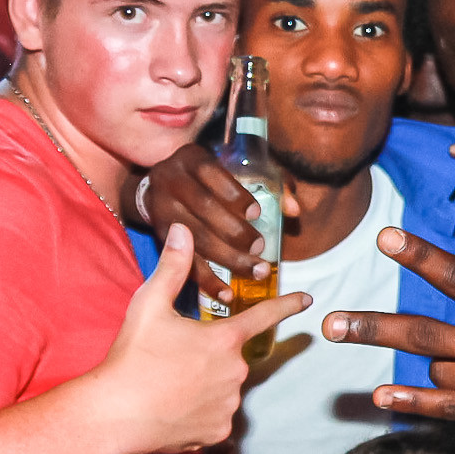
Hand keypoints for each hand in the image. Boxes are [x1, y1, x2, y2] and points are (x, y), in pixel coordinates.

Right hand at [87, 224, 310, 453]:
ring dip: (202, 384)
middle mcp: (235, 371)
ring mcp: (229, 404)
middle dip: (207, 355)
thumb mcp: (149, 305)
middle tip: (171, 360)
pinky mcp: (218, 430)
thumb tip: (183, 229)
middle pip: (230, 356)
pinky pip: (214, 415)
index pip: (264, 316)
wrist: (114, 416)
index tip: (307, 299)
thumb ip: (172, 267)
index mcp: (224, 339)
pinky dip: (197, 411)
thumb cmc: (132, 358)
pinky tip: (172, 408)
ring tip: (167, 385)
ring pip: (221, 387)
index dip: (286, 305)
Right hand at [141, 142, 301, 303]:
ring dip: (227, 259)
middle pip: (203, 208)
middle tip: (260, 248)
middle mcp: (171, 181)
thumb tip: (294, 210)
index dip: (233, 195)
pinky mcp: (160, 237)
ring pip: (194, 237)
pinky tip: (227, 294)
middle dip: (234, 231)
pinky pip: (182, 262)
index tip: (256, 213)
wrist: (161, 186)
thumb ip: (271, 183)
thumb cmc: (212, 178)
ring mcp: (162, 210)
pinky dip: (206, 281)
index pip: (210, 173)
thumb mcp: (238, 168)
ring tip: (255, 271)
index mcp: (191, 159)